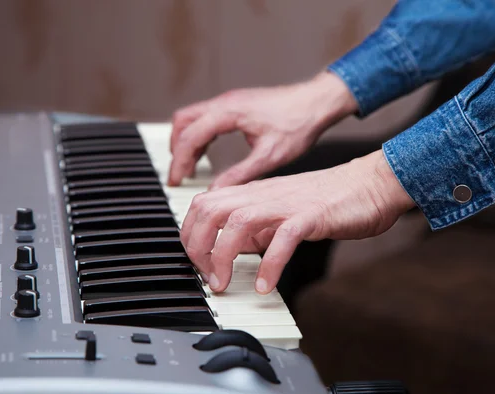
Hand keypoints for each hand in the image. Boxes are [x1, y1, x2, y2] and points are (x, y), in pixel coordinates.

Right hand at [168, 72, 357, 188]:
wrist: (318, 102)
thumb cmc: (299, 124)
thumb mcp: (269, 156)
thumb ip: (240, 174)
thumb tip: (217, 192)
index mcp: (229, 113)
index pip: (190, 136)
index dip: (180, 161)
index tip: (176, 181)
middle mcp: (225, 102)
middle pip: (182, 122)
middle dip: (177, 150)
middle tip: (179, 174)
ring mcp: (229, 101)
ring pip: (191, 117)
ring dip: (186, 141)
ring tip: (190, 167)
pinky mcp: (236, 104)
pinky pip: (205, 117)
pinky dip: (199, 135)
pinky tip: (206, 153)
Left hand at [180, 150, 415, 293]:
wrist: (370, 184)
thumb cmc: (330, 199)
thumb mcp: (283, 210)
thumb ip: (258, 226)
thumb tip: (237, 248)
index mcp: (254, 193)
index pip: (204, 204)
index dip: (190, 234)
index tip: (197, 262)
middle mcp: (264, 195)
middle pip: (209, 210)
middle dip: (197, 247)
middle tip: (206, 276)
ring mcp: (286, 204)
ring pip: (237, 222)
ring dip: (223, 257)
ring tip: (224, 284)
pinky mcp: (311, 216)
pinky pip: (282, 239)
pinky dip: (269, 265)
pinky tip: (266, 286)